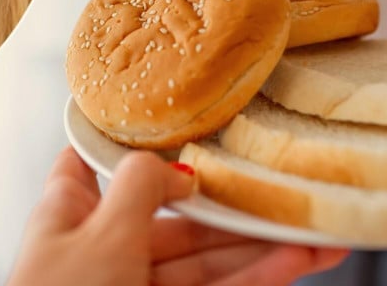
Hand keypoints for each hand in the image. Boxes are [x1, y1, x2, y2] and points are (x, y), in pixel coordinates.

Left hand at [6, 147, 348, 285]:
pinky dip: (254, 278)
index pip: (98, 157)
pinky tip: (292, 263)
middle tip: (285, 190)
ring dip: (260, 245)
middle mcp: (107, 241)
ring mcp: (138, 281)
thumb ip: (141, 186)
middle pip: (178, 211)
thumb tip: (182, 169)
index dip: (133, 137)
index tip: (178, 117)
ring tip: (313, 232)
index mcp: (73, 208)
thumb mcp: (101, 233)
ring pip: (206, 256)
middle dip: (233, 204)